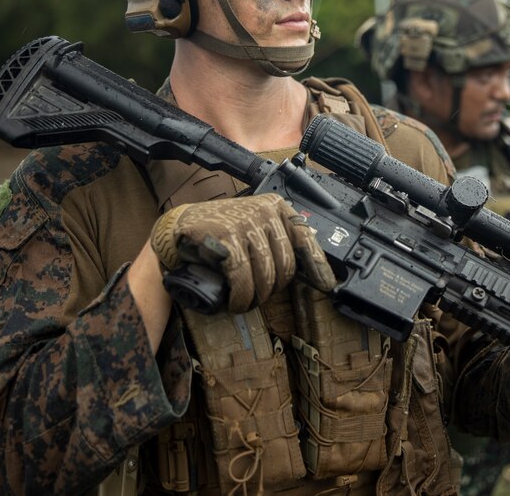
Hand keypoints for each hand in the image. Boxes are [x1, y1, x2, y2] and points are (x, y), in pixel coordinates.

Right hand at [150, 194, 335, 312]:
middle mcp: (265, 211)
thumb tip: (310, 268)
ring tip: (244, 302)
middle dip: (273, 288)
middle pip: (285, 264)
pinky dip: (240, 297)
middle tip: (259, 296)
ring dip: (255, 297)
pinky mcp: (226, 238)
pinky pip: (243, 278)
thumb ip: (279, 239)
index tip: (326, 284)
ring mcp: (245, 222)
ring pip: (265, 274)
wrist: (182, 228)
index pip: (305, 237)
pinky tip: (236, 303)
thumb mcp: (256, 228)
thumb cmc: (223, 233)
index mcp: (277, 207)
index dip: (317, 264)